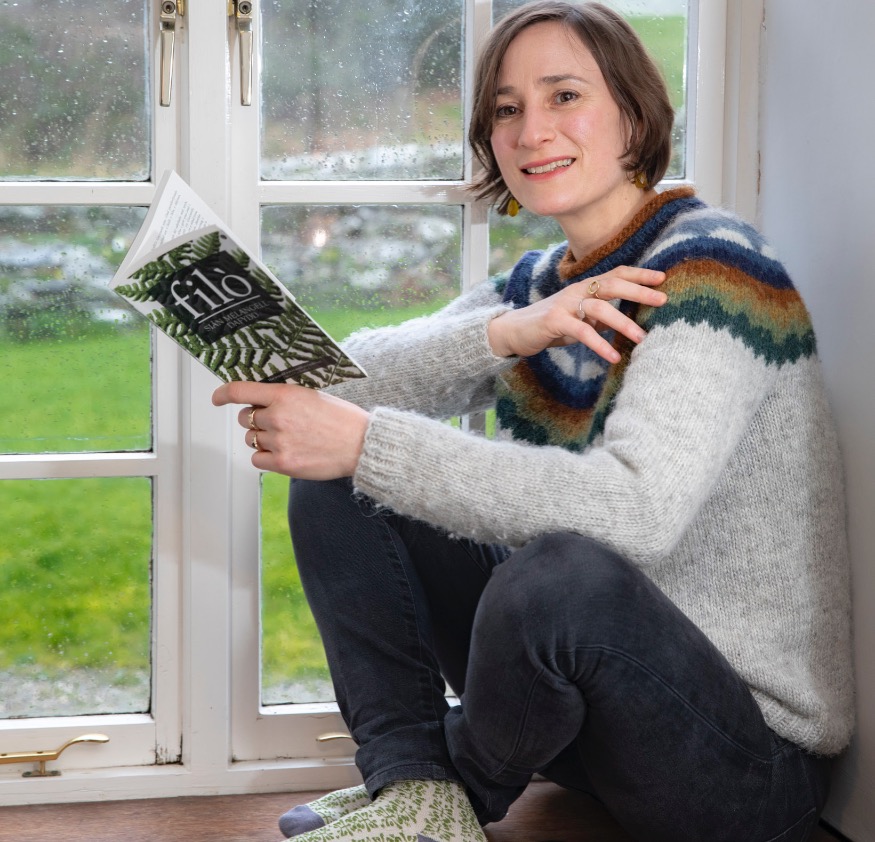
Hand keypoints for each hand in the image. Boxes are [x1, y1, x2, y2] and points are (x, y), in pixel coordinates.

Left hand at [211, 381, 369, 478]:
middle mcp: (278, 417)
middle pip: (245, 418)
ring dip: (262, 439)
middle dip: (256, 419)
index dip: (223, 394)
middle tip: (277, 422)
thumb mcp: (312, 396)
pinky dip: (266, 457)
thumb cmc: (343, 420)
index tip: (217, 398)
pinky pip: (257, 459)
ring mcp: (279, 442)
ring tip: (288, 439)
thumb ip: (285, 398)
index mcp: (285, 395)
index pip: (240, 391)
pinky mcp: (284, 463)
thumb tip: (262, 402)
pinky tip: (284, 452)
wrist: (361, 445)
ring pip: (251, 439)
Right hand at [487, 265, 665, 362]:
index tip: (662, 278)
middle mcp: (577, 291)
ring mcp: (565, 305)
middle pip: (611, 284)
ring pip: (599, 307)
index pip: (615, 274)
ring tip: (642, 338)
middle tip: (662, 299)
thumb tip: (625, 323)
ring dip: (623, 322)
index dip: (638, 274)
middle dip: (638, 291)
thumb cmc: (551, 325)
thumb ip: (600, 317)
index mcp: (585, 288)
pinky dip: (599, 344)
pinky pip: (581, 331)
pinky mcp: (554, 321)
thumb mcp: (580, 319)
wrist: (514, 331)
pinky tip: (612, 356)